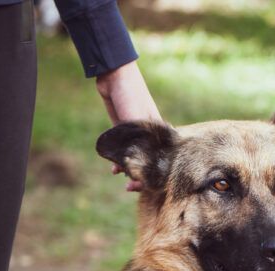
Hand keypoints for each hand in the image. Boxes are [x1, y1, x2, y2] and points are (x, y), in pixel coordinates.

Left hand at [96, 60, 160, 190]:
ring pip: (135, 158)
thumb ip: (136, 141)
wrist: (114, 77)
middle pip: (148, 162)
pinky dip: (119, 159)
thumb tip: (128, 165)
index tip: (146, 187)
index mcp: (158, 134)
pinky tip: (113, 169)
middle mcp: (150, 137)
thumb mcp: (136, 119)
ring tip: (122, 178)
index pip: (161, 160)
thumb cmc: (131, 97)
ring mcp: (136, 135)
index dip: (154, 175)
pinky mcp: (122, 131)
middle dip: (141, 176)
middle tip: (132, 188)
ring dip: (129, 169)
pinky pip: (123, 151)